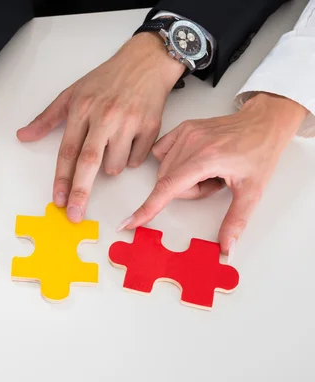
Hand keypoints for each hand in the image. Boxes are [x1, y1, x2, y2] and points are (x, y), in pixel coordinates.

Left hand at [17, 32, 184, 222]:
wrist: (146, 62)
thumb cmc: (106, 79)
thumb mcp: (72, 93)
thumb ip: (47, 118)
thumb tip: (23, 136)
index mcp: (82, 109)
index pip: (68, 151)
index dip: (62, 179)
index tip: (58, 200)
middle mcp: (105, 116)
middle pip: (89, 162)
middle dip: (80, 192)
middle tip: (74, 214)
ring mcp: (129, 122)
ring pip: (115, 166)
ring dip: (110, 166)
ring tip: (111, 145)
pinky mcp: (150, 127)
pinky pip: (136, 160)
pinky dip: (130, 158)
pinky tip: (129, 139)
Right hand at [122, 93, 308, 256]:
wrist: (263, 123)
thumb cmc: (259, 152)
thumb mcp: (253, 191)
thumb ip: (236, 221)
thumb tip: (227, 247)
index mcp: (207, 158)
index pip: (167, 188)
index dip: (147, 208)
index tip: (130, 222)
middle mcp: (191, 143)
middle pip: (168, 183)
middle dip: (188, 191)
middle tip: (214, 182)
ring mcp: (185, 133)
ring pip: (165, 171)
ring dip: (183, 178)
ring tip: (209, 170)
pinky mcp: (181, 128)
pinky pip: (162, 154)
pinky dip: (175, 163)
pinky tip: (194, 160)